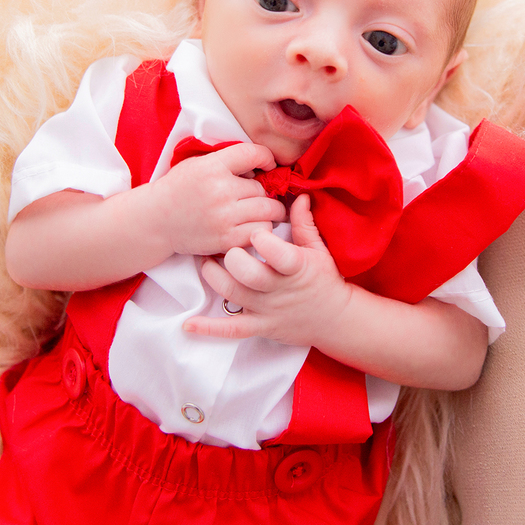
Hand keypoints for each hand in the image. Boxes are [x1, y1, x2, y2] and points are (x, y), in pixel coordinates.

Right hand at [153, 142, 286, 256]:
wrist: (155, 221)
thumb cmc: (178, 189)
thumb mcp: (198, 164)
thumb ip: (228, 161)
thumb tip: (261, 168)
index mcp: (212, 167)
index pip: (254, 154)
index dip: (267, 158)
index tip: (268, 165)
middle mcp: (220, 191)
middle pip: (262, 188)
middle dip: (262, 192)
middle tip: (254, 196)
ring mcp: (223, 217)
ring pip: (268, 211)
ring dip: (267, 212)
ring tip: (257, 212)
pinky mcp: (225, 239)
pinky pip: (260, 231)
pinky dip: (260, 229)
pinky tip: (250, 227)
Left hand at [183, 194, 351, 345]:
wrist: (335, 320)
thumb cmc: (325, 280)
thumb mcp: (319, 250)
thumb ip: (304, 223)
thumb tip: (300, 195)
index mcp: (297, 268)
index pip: (279, 255)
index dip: (263, 240)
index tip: (255, 230)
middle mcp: (279, 290)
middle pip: (248, 275)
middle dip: (232, 258)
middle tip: (226, 246)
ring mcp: (267, 311)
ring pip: (233, 295)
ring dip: (214, 277)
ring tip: (207, 262)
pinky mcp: (259, 327)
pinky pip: (231, 330)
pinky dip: (209, 328)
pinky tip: (189, 324)